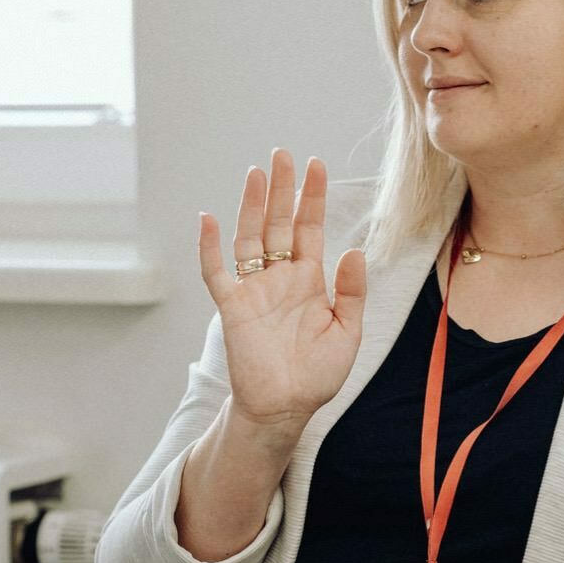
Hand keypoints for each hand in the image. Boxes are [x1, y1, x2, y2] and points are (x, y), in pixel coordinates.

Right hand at [198, 151, 366, 434]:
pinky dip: (210, 247)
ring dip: (251, 206)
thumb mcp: (347, 332)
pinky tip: (209, 219)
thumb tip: (353, 251)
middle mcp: (280, 278)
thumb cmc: (317, 374)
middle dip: (281, 189)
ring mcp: (254, 290)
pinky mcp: (233, 308)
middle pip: (277, 223)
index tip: (316, 165)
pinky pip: (217, 273)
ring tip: (256, 173)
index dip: (312, 198)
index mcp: (309, 281)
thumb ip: (352, 292)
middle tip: (282, 154)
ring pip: (249, 238)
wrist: (286, 408)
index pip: (309, 229)